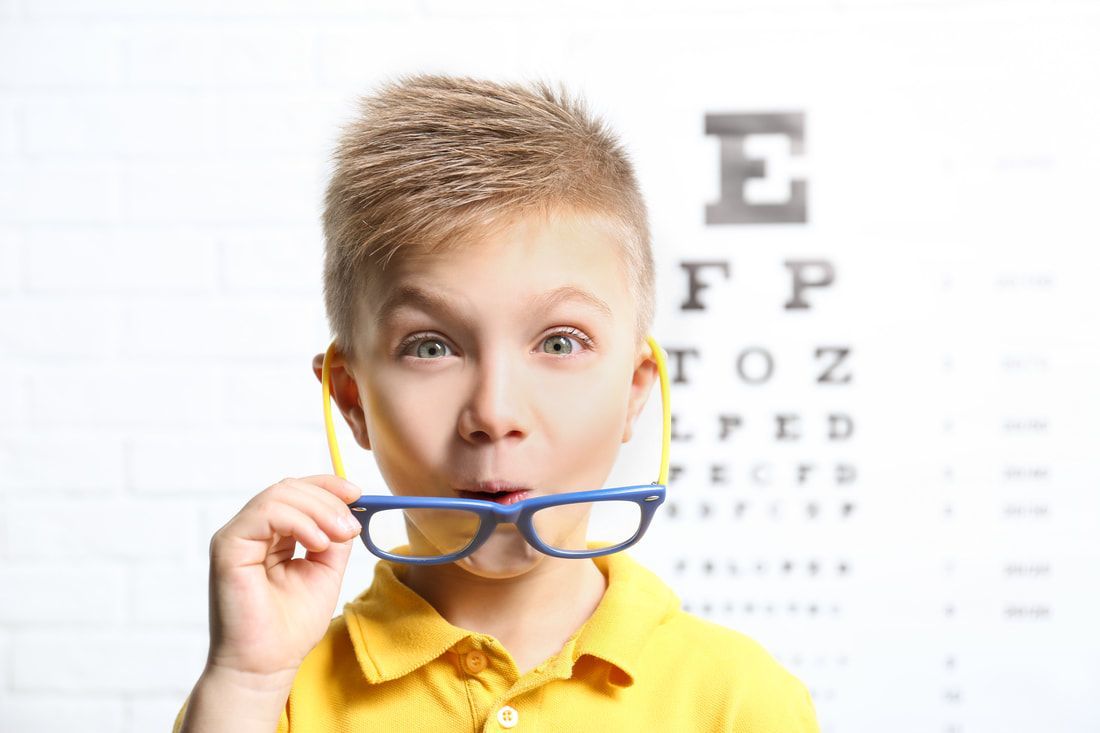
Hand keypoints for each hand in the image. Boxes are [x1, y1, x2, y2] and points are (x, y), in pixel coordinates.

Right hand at [205, 475, 362, 682]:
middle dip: (328, 500)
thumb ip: (335, 538)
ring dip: (318, 509)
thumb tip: (349, 510)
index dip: (328, 487)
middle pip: (289, 488)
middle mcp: (251, 532)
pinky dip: (299, 521)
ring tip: (339, 535)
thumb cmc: (291, 627)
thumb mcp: (326, 572)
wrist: (266, 665)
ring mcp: (237, 536)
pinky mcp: (228, 546)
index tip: (358, 494)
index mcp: (272, 536)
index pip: (297, 493)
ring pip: (279, 495)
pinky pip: (265, 513)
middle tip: (352, 526)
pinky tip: (318, 544)